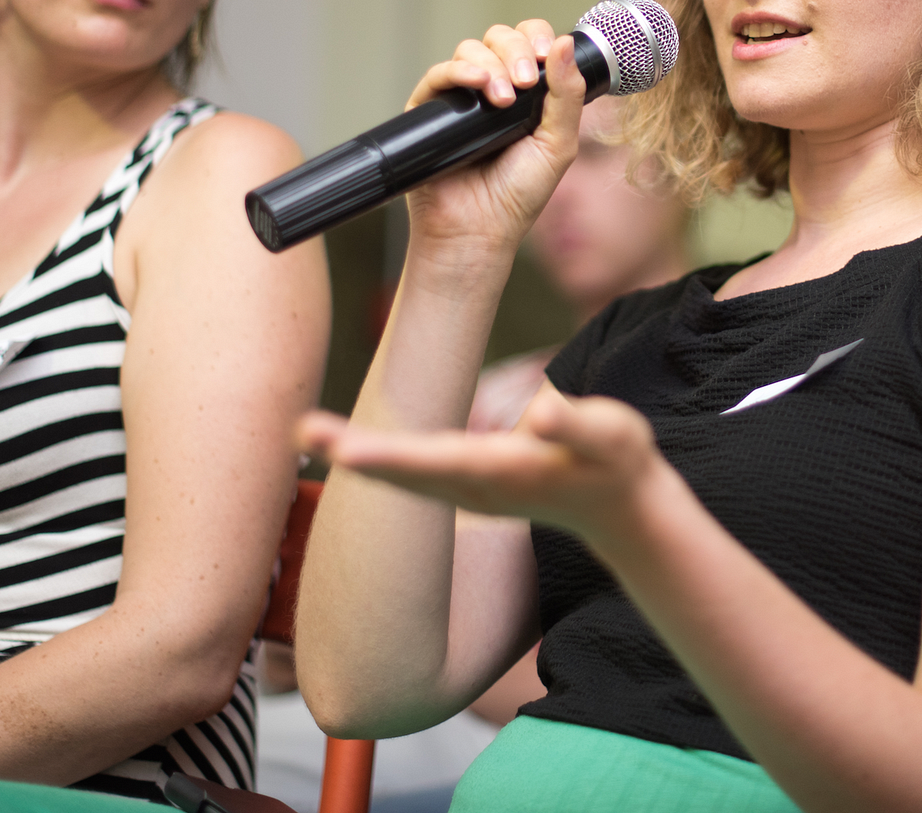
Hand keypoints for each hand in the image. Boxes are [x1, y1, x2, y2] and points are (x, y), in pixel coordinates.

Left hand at [297, 388, 667, 545]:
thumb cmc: (617, 463)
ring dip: (353, 454)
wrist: (618, 508)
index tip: (348, 451)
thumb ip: (577, 425)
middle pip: (405, 471)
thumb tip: (541, 411)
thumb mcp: (612, 436)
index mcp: (503, 473)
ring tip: (306, 433)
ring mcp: (465, 490)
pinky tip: (341, 446)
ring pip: (401, 474)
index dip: (393, 457)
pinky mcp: (463, 484)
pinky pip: (409, 474)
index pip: (439, 462)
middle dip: (353, 452)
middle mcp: (474, 487)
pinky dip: (373, 458)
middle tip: (302, 432)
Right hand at [401, 20, 587, 255]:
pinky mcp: (428, 111)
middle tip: (525, 82)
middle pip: (500, 38)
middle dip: (517, 51)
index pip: (530, 43)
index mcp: (527, 93)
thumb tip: (566, 42)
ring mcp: (460, 98)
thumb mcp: (558, 144)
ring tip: (503, 100)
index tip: (548, 54)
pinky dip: (459, 70)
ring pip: (470, 49)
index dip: (538, 38)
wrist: (479, 230)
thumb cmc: (518, 194)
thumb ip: (568, 95)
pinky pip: (439, 75)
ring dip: (492, 65)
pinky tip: (478, 83)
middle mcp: (492, 89)